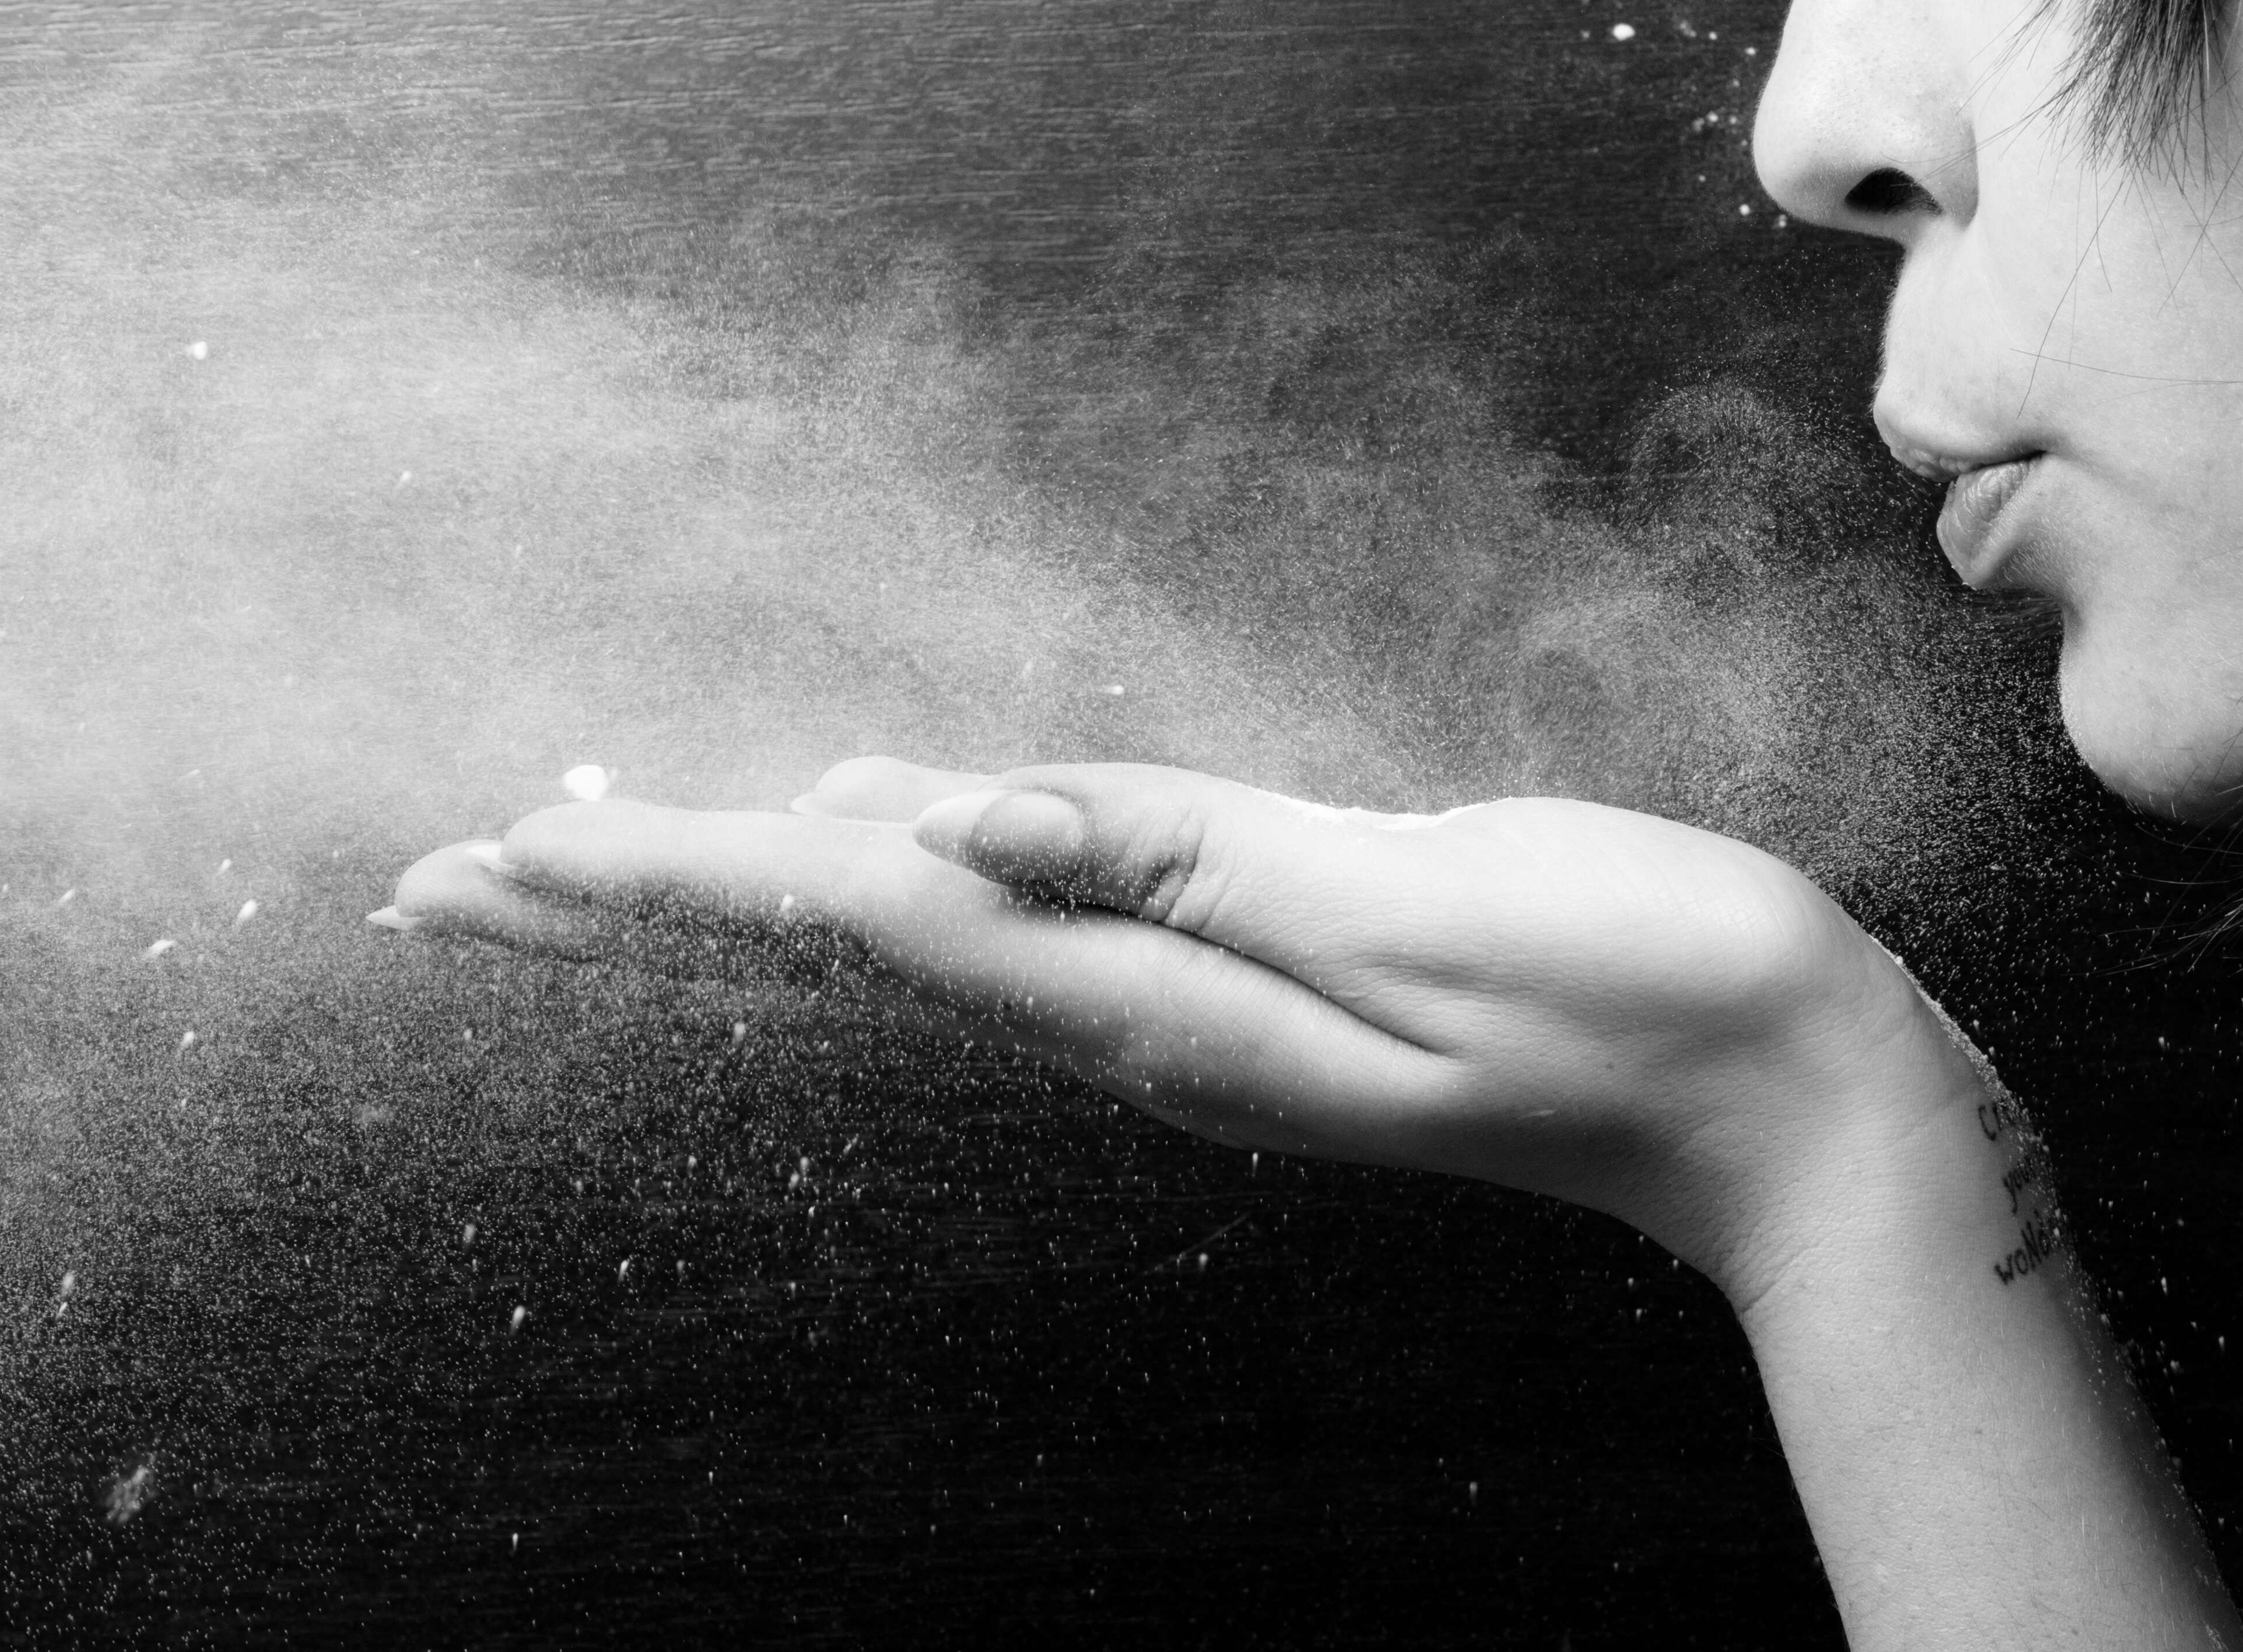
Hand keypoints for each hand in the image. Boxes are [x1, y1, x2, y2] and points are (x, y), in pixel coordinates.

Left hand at [381, 758, 1979, 1305]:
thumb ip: (1192, 858)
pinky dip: (903, 899)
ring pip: (912, 957)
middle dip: (642, 915)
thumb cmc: (1648, 990)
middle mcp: (1148, 1030)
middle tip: (456, 886)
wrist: (1787, 1106)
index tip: (505, 857)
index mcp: (1173, 1003)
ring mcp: (1197, 1027)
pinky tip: (866, 859)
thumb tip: (970, 819)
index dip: (678, 879)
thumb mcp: (1423, 903)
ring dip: (742, 911)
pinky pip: (1027, 945)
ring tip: (597, 871)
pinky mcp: (1255, 999)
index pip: (870, 924)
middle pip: (841, 963)